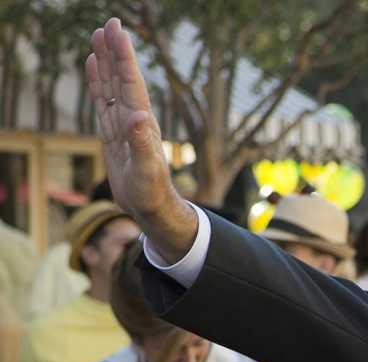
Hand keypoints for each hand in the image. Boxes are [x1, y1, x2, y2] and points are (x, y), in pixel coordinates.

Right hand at [86, 20, 195, 257]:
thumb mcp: (147, 171)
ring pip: (112, 86)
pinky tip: (93, 67)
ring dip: (106, 62)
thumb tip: (138, 116)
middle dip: (116, 51)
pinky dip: (98, 83)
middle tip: (109, 23)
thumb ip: (143, 145)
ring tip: (98, 37)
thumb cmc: (152, 193)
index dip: (124, 57)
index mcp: (142, 123)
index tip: (117, 30)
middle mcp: (134, 119)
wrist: (152, 209)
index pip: (131, 83)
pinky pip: (103, 102)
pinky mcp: (114, 134)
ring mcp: (123, 125)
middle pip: (122, 79)